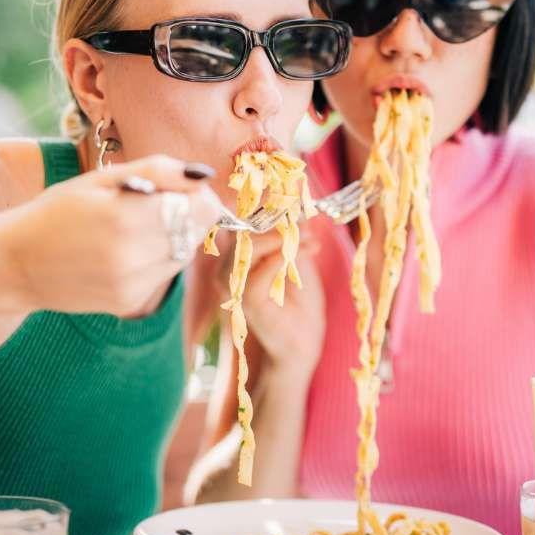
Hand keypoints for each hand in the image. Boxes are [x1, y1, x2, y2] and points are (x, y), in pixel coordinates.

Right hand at [0, 154, 219, 316]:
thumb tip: (202, 176)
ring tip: (137, 227)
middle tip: (154, 206)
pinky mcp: (131, 302)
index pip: (203, 208)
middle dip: (187, 214)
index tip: (178, 190)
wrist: (16, 264)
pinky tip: (127, 251)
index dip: (198, 195)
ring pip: (185, 253)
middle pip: (197, 230)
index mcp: (126, 218)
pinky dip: (158, 258)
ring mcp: (133, 284)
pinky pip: (165, 273)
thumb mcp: (101, 179)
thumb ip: (157, 171)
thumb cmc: (58, 212)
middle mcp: (133, 256)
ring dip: (175, 237)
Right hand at [209, 215, 324, 377]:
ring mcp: (234, 288)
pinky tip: (301, 252)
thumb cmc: (299, 302)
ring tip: (305, 235)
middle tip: (300, 215)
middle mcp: (228, 269)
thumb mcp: (298, 259)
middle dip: (270, 218)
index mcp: (237, 254)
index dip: (257, 203)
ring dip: (277, 238)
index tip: (285, 191)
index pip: (237, 219)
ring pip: (241, 252)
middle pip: (235, 231)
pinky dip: (278, 260)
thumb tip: (299, 199)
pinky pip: (254, 278)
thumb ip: (294, 233)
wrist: (303, 343)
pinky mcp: (246, 306)